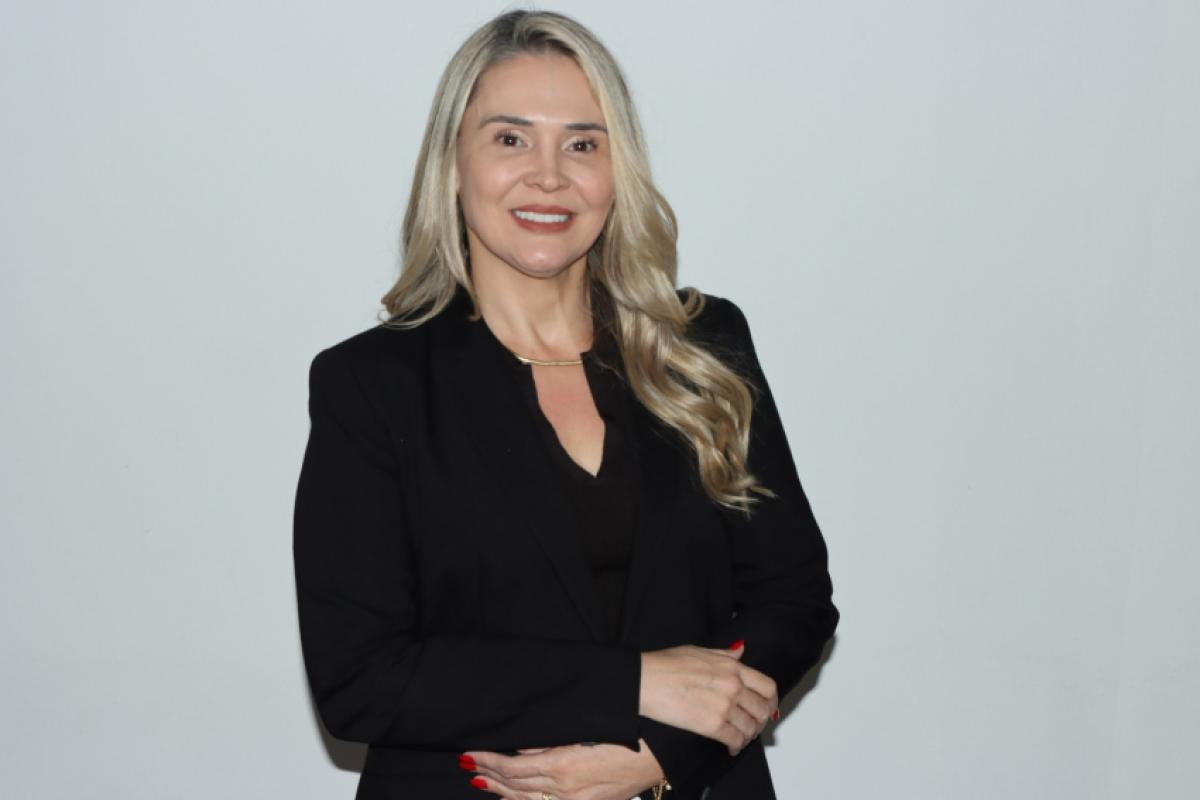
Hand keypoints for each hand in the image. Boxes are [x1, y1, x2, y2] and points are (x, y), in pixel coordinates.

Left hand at [462, 739, 663, 799]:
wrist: (661, 749)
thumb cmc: (626, 729)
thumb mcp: (584, 727)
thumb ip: (549, 738)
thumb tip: (521, 746)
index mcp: (562, 765)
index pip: (512, 766)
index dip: (488, 760)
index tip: (471, 752)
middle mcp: (566, 790)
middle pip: (516, 785)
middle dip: (490, 774)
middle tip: (469, 764)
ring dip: (503, 791)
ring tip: (482, 781)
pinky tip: (515, 799)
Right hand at [639, 642, 777, 755]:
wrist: (645, 680)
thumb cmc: (665, 664)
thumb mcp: (699, 650)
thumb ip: (724, 655)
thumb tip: (740, 650)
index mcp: (732, 667)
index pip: (767, 686)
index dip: (771, 701)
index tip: (768, 707)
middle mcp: (733, 686)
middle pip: (763, 709)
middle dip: (760, 721)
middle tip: (753, 726)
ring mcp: (724, 706)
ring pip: (751, 728)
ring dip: (748, 736)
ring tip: (740, 738)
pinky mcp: (712, 725)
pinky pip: (735, 740)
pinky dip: (736, 747)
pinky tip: (730, 748)